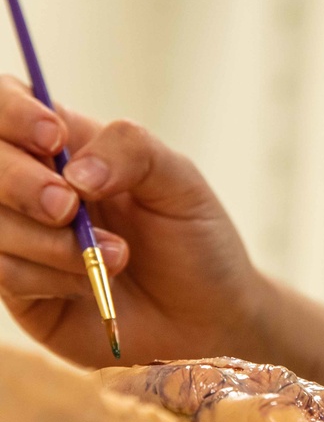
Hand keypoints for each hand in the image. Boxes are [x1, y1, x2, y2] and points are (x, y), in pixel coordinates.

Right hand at [0, 76, 269, 366]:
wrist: (205, 319)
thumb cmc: (195, 240)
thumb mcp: (179, 181)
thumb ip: (132, 151)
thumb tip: (74, 172)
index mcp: (69, 142)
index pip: (7, 101)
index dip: (13, 112)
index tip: (53, 139)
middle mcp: (34, 182)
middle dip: (21, 183)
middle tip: (70, 209)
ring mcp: (21, 234)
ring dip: (50, 244)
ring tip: (117, 257)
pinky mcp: (19, 286)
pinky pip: (3, 270)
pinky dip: (50, 277)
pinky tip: (91, 285)